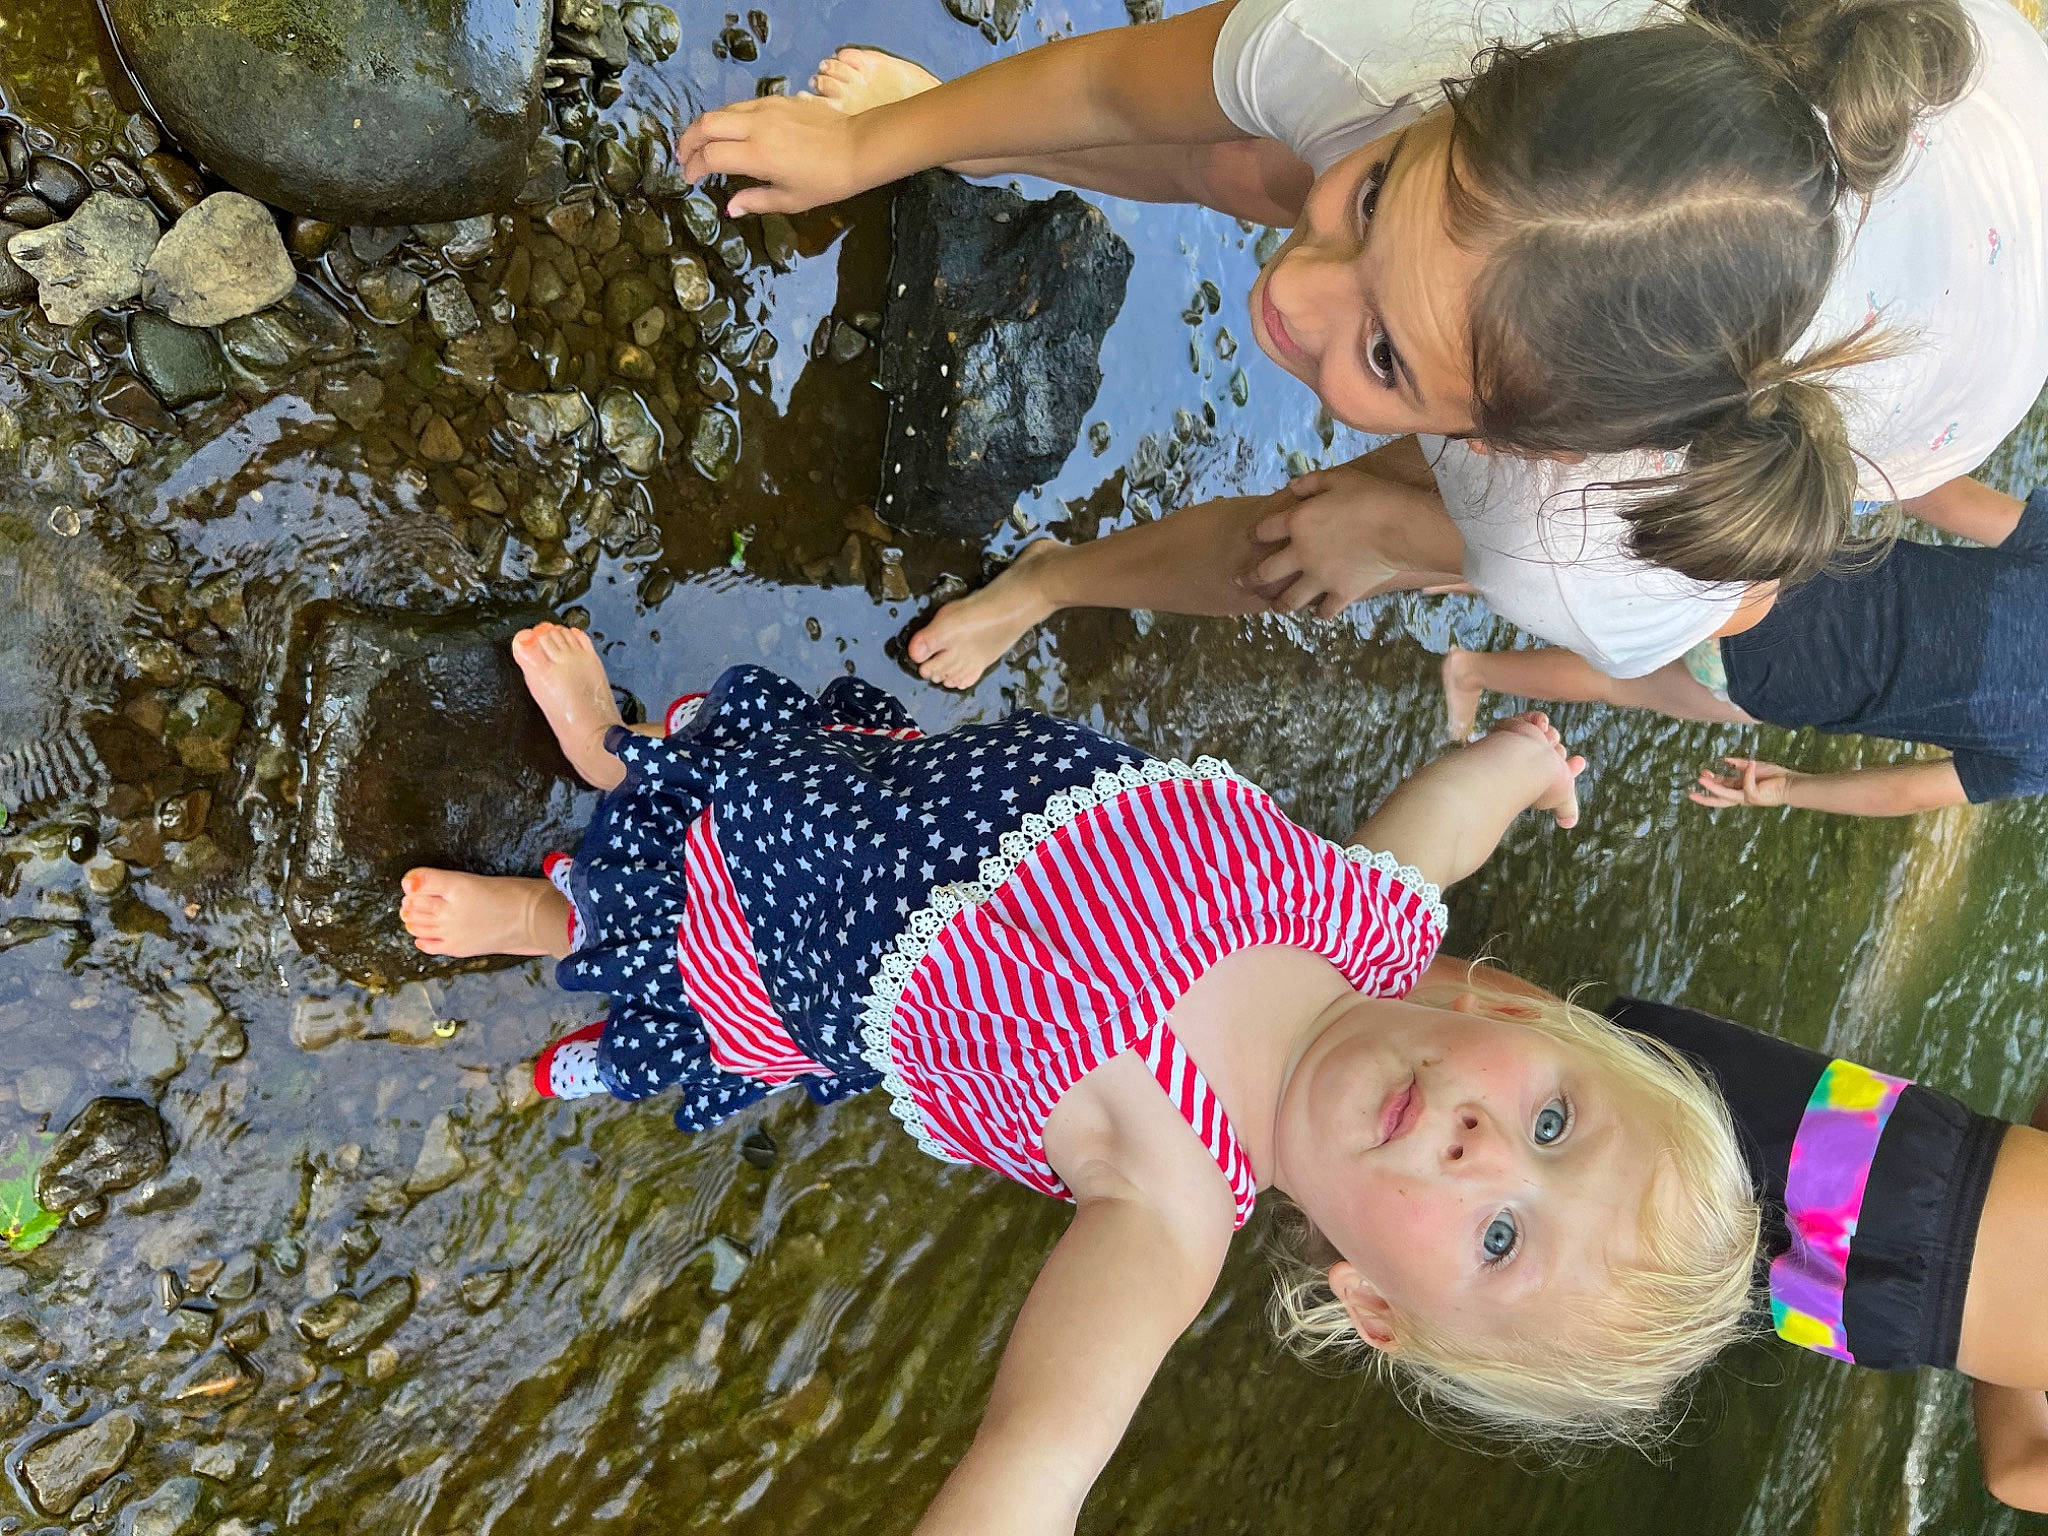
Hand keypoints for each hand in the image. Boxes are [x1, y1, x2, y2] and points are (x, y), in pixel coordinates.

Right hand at [676, 95, 873, 215]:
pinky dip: (726, 118)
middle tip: (683, 157)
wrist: (857, 147)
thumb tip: (730, 208)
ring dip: (705, 127)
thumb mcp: (790, 200)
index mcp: (757, 155)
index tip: (689, 179)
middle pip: (706, 124)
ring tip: (700, 143)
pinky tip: (728, 132)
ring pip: (721, 111)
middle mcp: (756, 126)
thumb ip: (755, 201)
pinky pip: (741, 106)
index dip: (694, 168)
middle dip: (688, 141)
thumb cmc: (825, 181)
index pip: (710, 156)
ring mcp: (766, 109)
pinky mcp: (776, 99)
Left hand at [1239, 467, 1411, 617]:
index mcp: (1297, 523)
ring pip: (1289, 600)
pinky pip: (1324, 612)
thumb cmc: (1371, 496)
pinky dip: (1320, 613)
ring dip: (1279, 604)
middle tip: (1240, 583)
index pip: (1264, 531)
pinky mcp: (1341, 594)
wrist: (1400, 527)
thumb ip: (1310, 483)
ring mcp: (1320, 578)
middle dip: (1249, 579)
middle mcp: (1301, 554)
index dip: (1256, 534)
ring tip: (1276, 606)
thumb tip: (1291, 488)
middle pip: (1265, 573)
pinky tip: (1319, 611)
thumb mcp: (1338, 478)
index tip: (1252, 537)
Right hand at [1483, 711, 1584, 828]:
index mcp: (1540, 781)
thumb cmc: (1543, 782)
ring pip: (1545, 734)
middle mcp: (1528, 765)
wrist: (1522, 760)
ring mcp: (1517, 746)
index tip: (1580, 761)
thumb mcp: (1563, 798)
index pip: (1560, 772)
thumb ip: (1567, 809)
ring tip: (1544, 737)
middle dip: (1556, 750)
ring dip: (1549, 735)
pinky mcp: (1510, 729)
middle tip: (1551, 752)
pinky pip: (1528, 718)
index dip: (1571, 768)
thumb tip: (1569, 824)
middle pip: (1554, 749)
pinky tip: (1540, 724)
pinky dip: (1535, 719)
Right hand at [1689, 756, 1793, 808]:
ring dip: (1713, 787)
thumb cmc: (1776, 776)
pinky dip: (1749, 774)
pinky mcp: (1755, 796)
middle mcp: (1741, 796)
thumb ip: (1740, 765)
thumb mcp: (1754, 767)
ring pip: (1726, 795)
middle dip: (1705, 798)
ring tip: (1702, 778)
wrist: (1792, 784)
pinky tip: (1752, 763)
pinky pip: (1748, 785)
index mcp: (1740, 789)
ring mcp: (1748, 798)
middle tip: (1691, 795)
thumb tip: (1725, 760)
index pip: (1721, 788)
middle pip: (1719, 799)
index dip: (1711, 782)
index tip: (1702, 774)